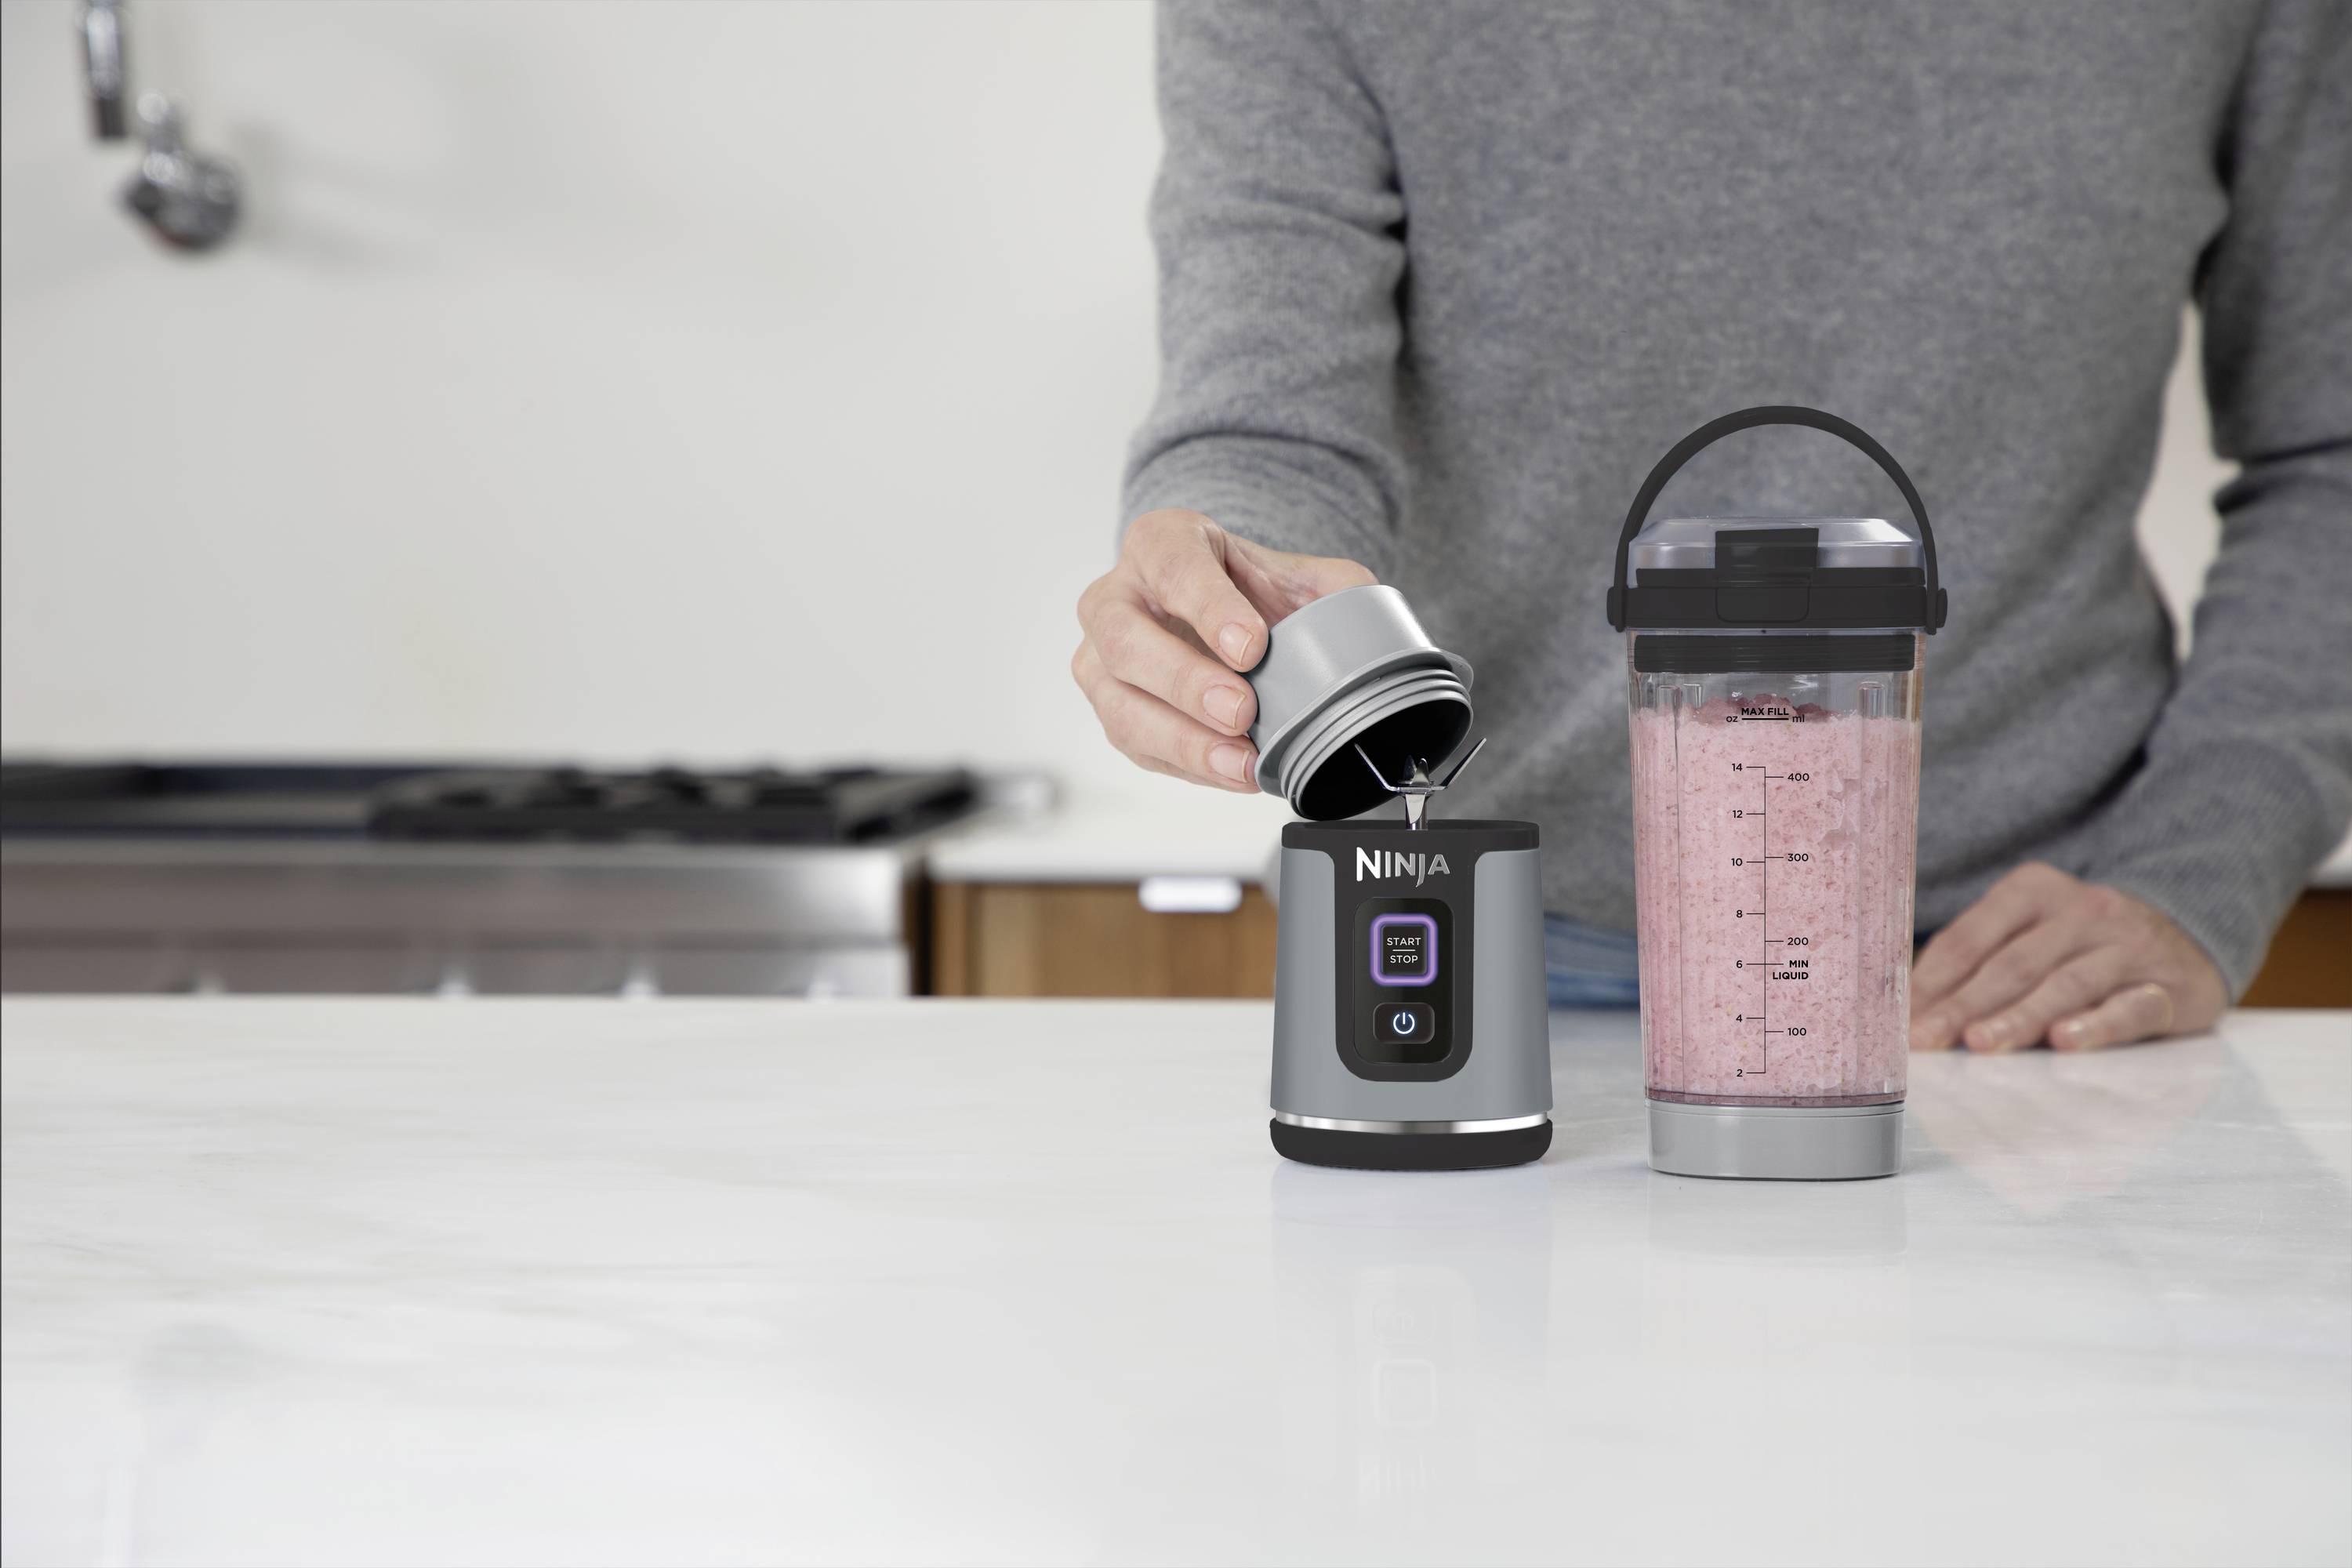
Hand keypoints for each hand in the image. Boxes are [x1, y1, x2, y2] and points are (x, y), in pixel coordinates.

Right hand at [1073, 509, 1374, 790]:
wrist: (1231, 618)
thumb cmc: (1257, 594)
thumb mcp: (1303, 576)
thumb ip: (1337, 593)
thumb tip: (1372, 636)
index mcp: (1161, 543)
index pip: (1172, 566)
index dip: (1209, 607)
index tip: (1252, 645)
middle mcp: (1116, 596)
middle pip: (1122, 637)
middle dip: (1182, 679)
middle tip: (1239, 709)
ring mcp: (1102, 657)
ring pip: (1117, 701)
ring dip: (1180, 738)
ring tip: (1239, 761)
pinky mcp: (1113, 708)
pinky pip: (1136, 744)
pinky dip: (1186, 765)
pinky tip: (1232, 772)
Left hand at [1910, 863, 2226, 1052]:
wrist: (2188, 939)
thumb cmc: (2080, 945)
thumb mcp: (2029, 932)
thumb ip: (1975, 961)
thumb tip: (1907, 1010)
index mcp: (2032, 889)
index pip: (1970, 938)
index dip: (1931, 980)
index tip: (1899, 1021)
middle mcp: (2082, 910)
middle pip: (2011, 964)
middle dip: (1962, 1005)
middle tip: (1926, 1041)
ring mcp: (2127, 947)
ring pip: (2064, 984)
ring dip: (2017, 1017)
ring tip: (1979, 1044)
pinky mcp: (2169, 986)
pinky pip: (2130, 1007)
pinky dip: (2096, 1026)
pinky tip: (2064, 1042)